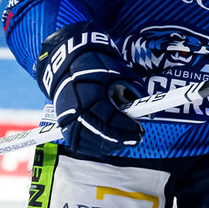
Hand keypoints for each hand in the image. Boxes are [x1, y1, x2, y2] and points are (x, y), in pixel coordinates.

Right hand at [37, 22, 146, 155]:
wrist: (67, 61)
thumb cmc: (95, 65)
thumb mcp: (117, 71)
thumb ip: (132, 89)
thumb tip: (145, 108)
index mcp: (90, 93)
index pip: (110, 119)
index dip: (126, 127)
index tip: (139, 130)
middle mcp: (75, 108)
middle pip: (100, 133)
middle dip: (121, 139)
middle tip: (137, 138)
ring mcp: (67, 117)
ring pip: (89, 141)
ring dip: (109, 145)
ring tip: (124, 141)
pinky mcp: (63, 123)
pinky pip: (79, 142)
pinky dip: (95, 146)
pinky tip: (108, 144)